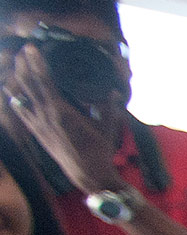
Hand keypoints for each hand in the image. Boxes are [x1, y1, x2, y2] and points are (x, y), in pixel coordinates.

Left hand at [4, 47, 121, 193]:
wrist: (87, 172)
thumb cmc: (99, 149)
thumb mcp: (107, 125)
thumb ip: (108, 105)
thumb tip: (113, 89)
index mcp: (62, 111)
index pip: (44, 81)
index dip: (36, 63)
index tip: (32, 48)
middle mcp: (46, 115)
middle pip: (28, 83)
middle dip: (24, 65)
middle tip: (24, 50)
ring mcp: (38, 123)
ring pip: (20, 95)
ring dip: (17, 78)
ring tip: (18, 65)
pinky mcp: (36, 131)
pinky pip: (20, 111)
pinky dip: (14, 98)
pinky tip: (11, 90)